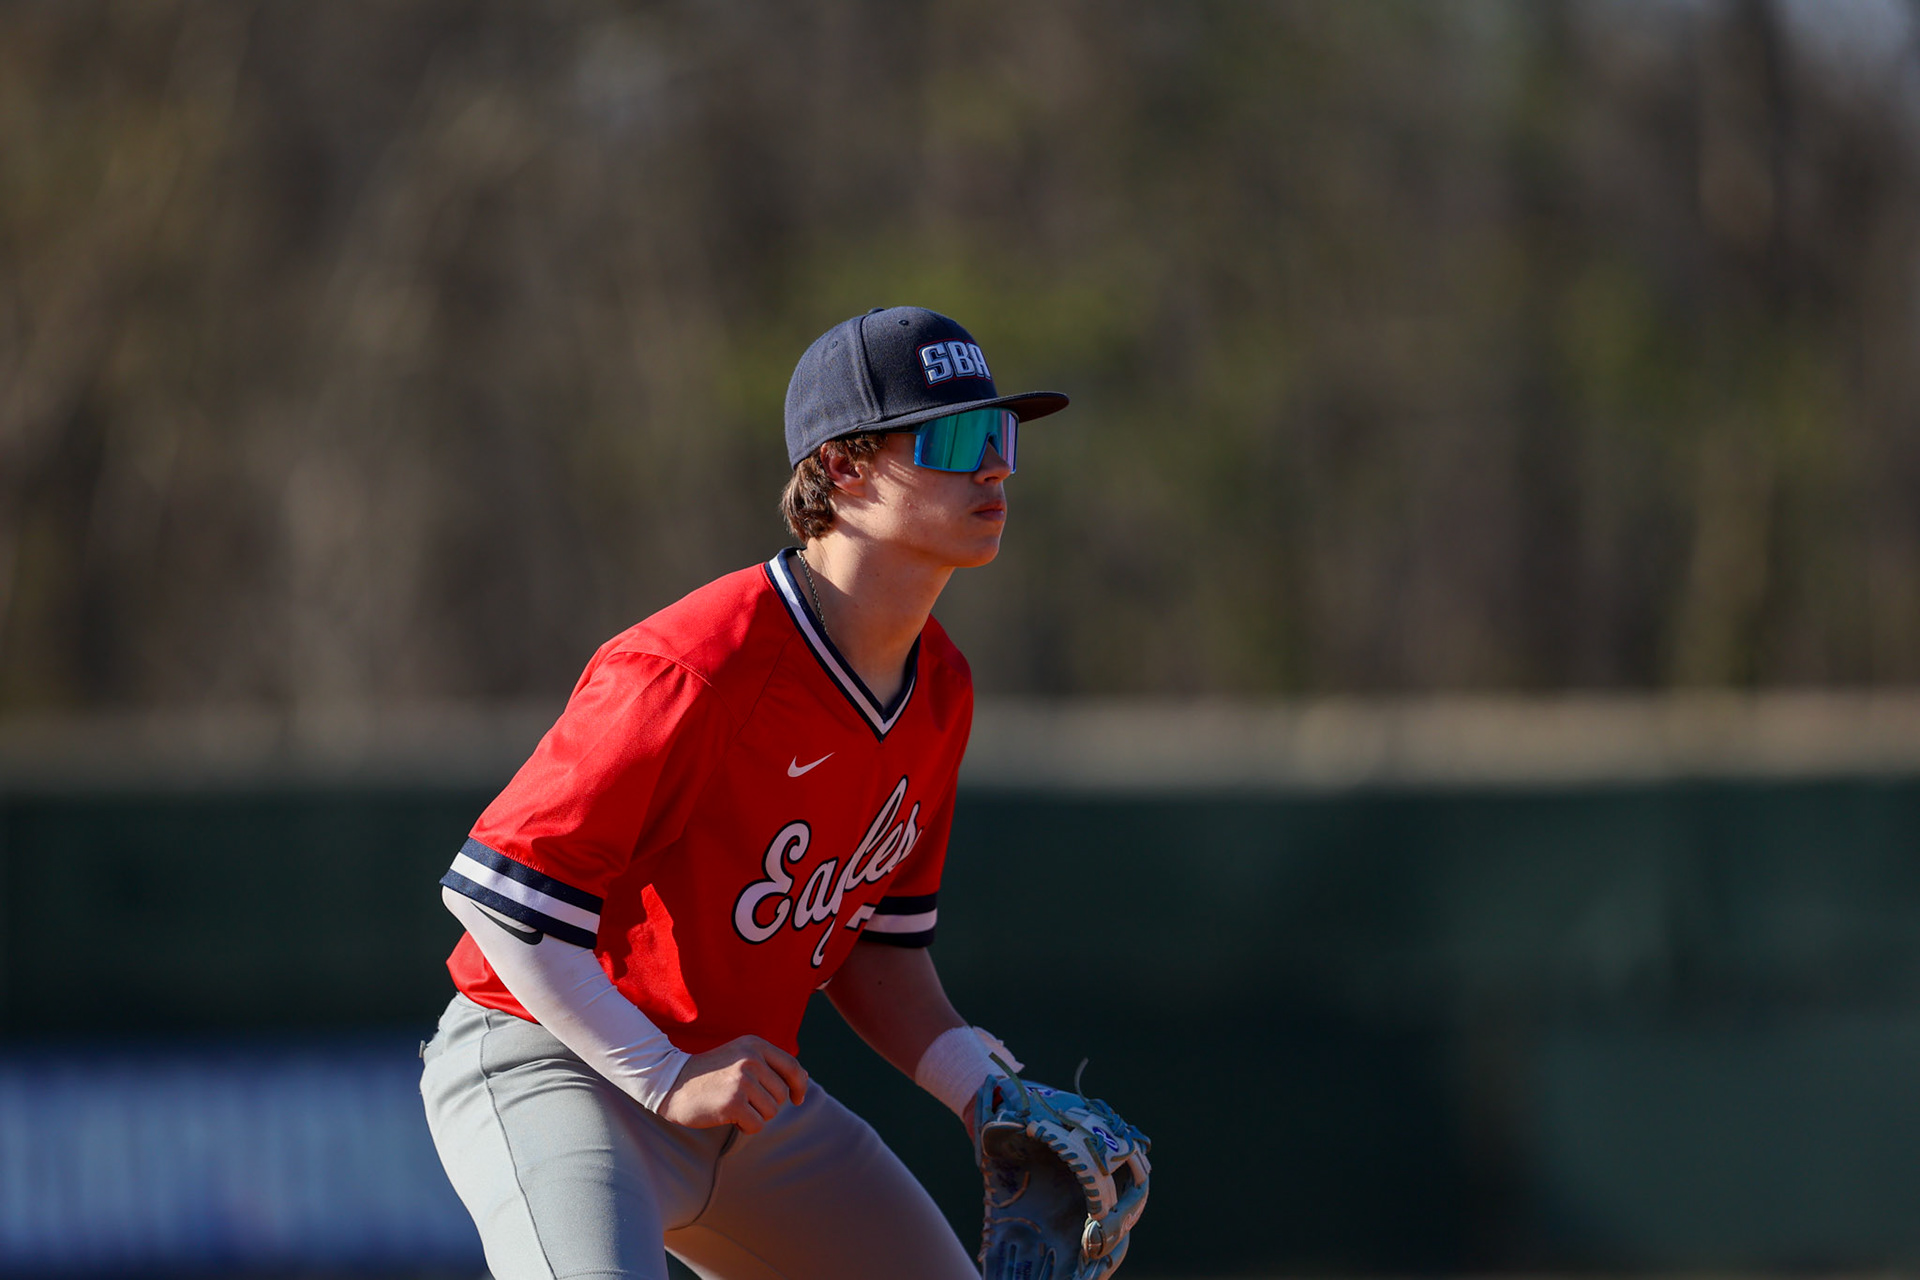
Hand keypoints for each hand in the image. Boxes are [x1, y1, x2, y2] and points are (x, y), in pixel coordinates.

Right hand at [657, 1035, 807, 1132]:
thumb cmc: (709, 1074)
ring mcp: (743, 1080)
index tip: (797, 1099)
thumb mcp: (740, 1056)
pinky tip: (728, 1117)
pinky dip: (746, 1128)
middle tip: (742, 1100)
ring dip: (755, 1116)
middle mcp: (752, 1059)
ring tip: (733, 1106)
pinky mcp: (733, 1103)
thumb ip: (769, 1064)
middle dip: (766, 1104)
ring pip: (771, 1112)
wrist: (671, 1082)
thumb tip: (804, 1079)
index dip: (799, 1086)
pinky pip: (757, 1126)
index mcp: (755, 1045)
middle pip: (781, 1095)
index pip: (793, 1067)